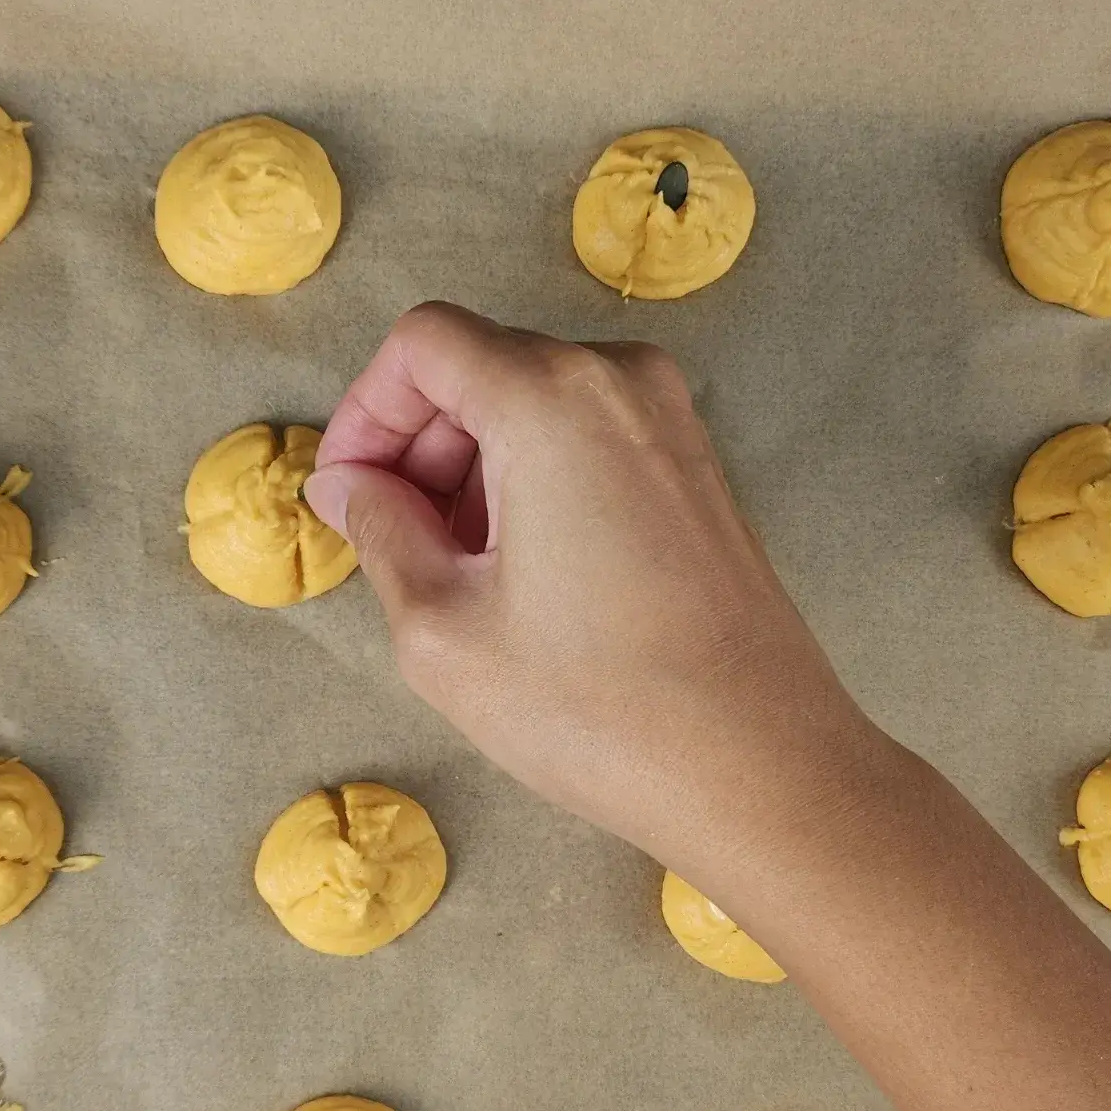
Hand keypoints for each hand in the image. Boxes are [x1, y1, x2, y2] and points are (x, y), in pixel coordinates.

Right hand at [304, 302, 875, 862]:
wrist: (761, 767)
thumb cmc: (605, 710)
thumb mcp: (444, 630)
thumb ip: (380, 532)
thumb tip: (351, 487)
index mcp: (551, 397)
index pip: (422, 343)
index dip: (366, 413)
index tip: (349, 494)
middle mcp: (622, 382)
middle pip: (481, 365)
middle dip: (420, 446)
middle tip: (393, 547)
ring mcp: (672, 423)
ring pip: (535, 403)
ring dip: (476, 470)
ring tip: (462, 579)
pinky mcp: (698, 470)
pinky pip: (589, 439)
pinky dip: (537, 484)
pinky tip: (527, 581)